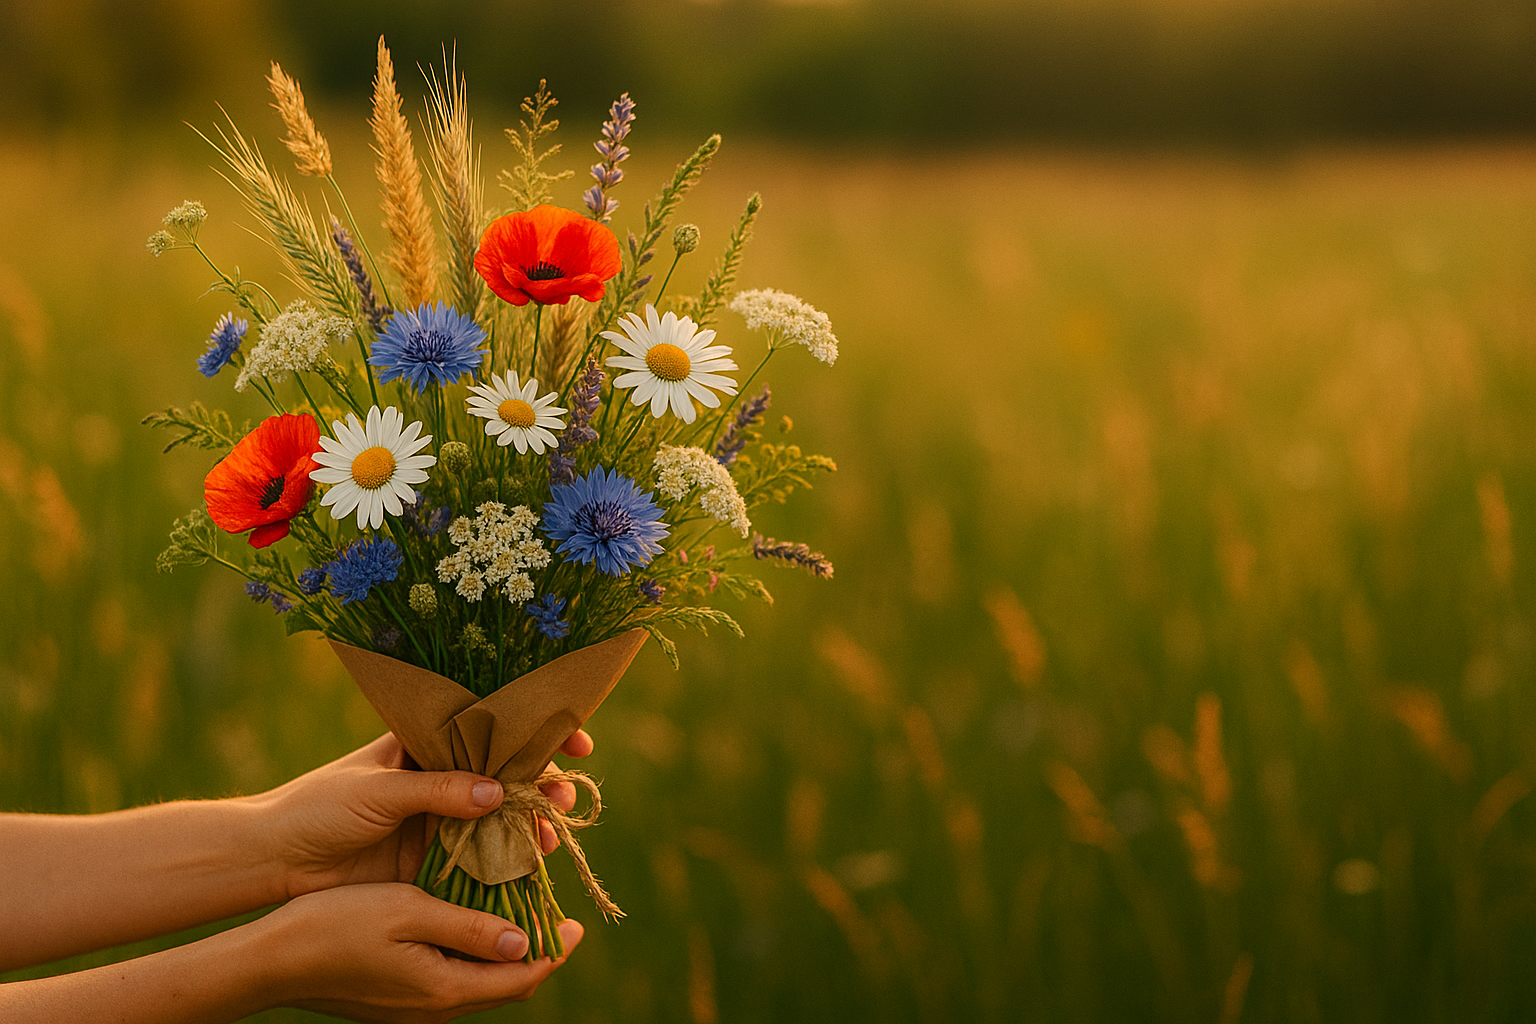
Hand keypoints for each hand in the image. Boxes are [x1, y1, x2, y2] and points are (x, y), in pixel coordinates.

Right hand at [255, 883, 582, 1022]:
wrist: (271, 960)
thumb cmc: (338, 925)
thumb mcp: (410, 911)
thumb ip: (469, 928)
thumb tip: (523, 941)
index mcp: (445, 989)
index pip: (521, 977)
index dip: (553, 949)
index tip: (574, 922)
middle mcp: (433, 1009)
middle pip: (504, 985)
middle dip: (535, 951)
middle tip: (552, 913)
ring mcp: (412, 1010)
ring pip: (476, 983)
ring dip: (501, 951)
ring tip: (516, 910)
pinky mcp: (394, 1001)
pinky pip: (449, 981)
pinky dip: (469, 954)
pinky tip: (466, 922)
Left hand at [259, 731, 594, 899]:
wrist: (277, 861)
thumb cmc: (319, 808)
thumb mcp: (378, 791)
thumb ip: (436, 791)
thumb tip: (497, 792)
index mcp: (424, 740)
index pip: (489, 722)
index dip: (534, 727)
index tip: (574, 739)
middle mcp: (440, 774)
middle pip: (506, 770)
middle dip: (543, 780)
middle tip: (564, 795)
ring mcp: (440, 816)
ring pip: (500, 815)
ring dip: (531, 822)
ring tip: (550, 836)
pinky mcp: (434, 856)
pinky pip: (481, 854)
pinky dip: (508, 859)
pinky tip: (531, 864)